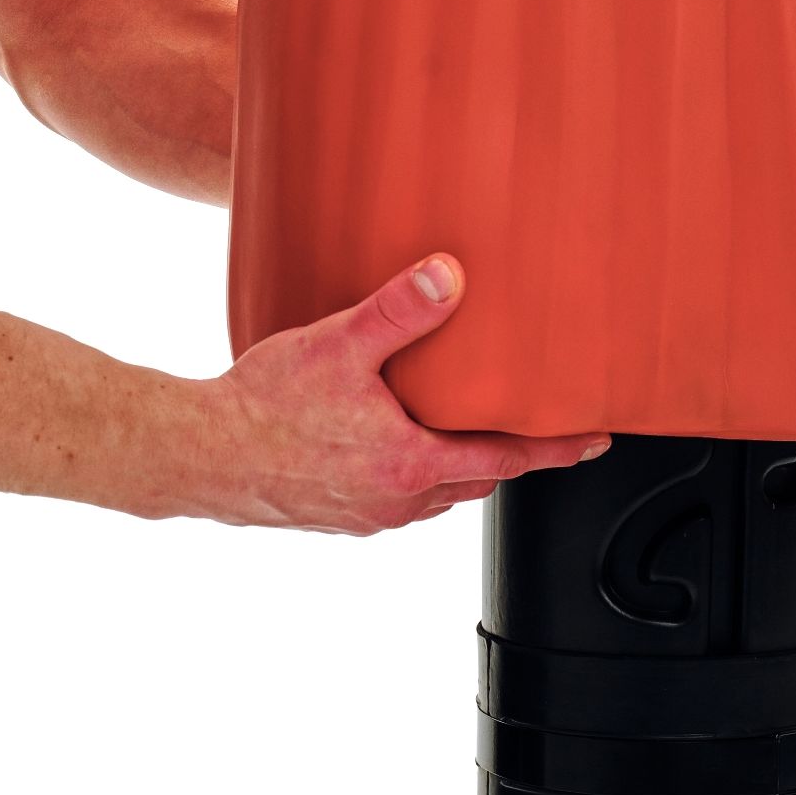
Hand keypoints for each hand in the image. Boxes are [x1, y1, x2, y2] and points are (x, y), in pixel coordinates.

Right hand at [182, 255, 608, 533]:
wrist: (201, 457)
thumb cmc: (263, 409)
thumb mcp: (338, 346)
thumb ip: (398, 311)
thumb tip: (448, 277)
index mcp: (410, 464)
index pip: (508, 459)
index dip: (556, 448)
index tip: (594, 441)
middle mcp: (398, 501)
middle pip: (479, 478)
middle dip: (509, 455)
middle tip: (533, 426)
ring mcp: (370, 516)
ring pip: (438, 493)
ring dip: (458, 464)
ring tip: (463, 427)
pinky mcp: (341, 517)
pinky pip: (399, 499)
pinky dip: (416, 474)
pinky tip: (395, 445)